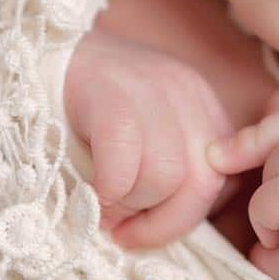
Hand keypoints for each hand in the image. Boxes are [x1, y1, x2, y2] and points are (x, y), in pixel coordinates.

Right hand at [62, 28, 238, 249]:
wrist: (53, 50)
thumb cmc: (99, 105)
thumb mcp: (152, 132)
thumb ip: (172, 170)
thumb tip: (167, 227)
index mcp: (204, 107)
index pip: (225, 180)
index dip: (188, 215)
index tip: (150, 224)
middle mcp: (187, 96)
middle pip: (202, 184)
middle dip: (163, 223)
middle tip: (123, 229)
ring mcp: (151, 91)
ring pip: (166, 177)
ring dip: (131, 206)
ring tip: (103, 201)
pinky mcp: (111, 95)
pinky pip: (123, 163)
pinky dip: (107, 191)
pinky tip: (90, 189)